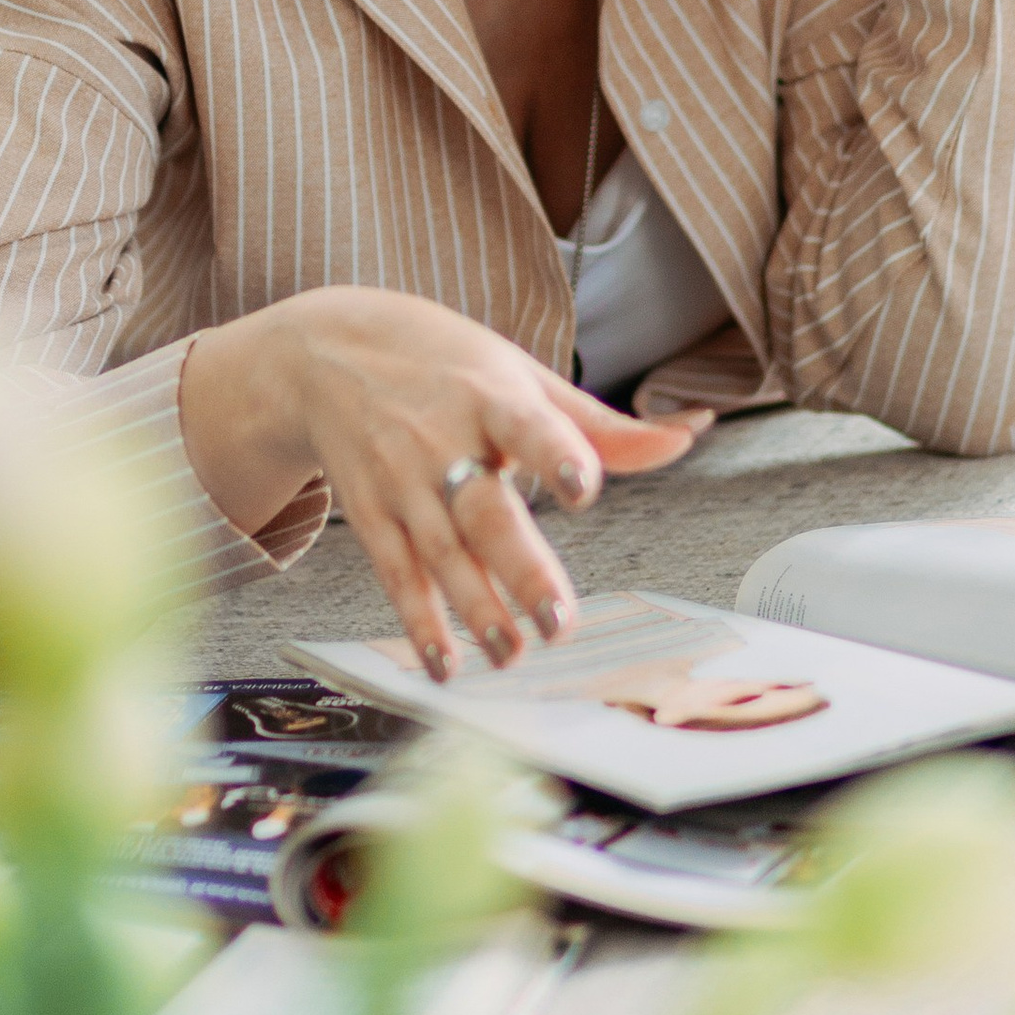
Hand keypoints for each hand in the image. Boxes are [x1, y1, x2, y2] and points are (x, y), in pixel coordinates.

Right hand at [178, 286, 706, 677]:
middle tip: (557, 623)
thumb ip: (600, 424)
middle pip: (483, 510)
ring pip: (440, 553)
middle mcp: (442, 439)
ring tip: (512, 655)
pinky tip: (444, 663)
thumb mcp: (520, 375)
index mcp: (491, 396)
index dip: (555, 454)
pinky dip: (418, 621)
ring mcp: (401, 480)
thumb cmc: (444, 362)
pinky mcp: (369, 512)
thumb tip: (689, 435)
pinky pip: (396, 572)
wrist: (325, 351)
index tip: (582, 488)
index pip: (528, 425)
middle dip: (519, 568)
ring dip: (476, 609)